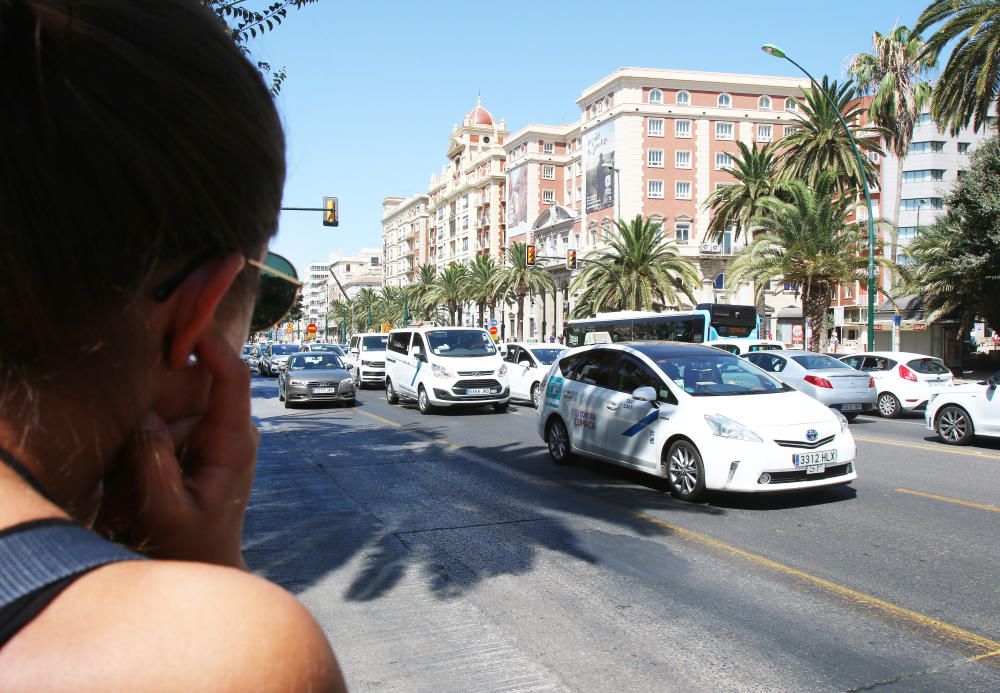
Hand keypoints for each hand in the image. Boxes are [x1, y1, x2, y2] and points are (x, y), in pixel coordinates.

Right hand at [95, 332, 256, 568]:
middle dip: (163, 395)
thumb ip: (154, 465)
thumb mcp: (166, 512)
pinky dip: (153, 436)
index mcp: (234, 441)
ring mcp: (218, 432)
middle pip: (196, 385)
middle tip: (143, 448)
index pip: (232, 378)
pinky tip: (146, 478)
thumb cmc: (189, 543)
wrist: (206, 562)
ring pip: (178, 403)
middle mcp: (232, 429)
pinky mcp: (202, 438)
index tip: (187, 320)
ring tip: (144, 482)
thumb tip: (147, 419)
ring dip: (152, 427)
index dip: (213, 344)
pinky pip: (172, 419)